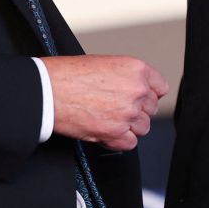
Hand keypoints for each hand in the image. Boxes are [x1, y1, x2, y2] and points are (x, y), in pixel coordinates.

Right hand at [41, 54, 168, 150]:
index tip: (141, 98)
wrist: (48, 90)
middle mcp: (136, 90)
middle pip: (151, 109)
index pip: (160, 87)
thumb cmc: (68, 74)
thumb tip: (132, 89)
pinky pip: (130, 143)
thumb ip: (125, 77)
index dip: (148, 93)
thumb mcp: (105, 63)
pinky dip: (119, 140)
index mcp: (136, 69)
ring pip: (142, 127)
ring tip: (109, 118)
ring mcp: (127, 113)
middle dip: (136, 110)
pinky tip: (106, 130)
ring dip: (129, 126)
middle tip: (117, 107)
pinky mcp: (115, 132)